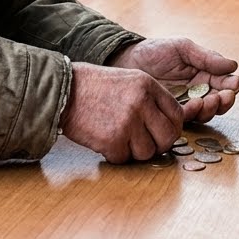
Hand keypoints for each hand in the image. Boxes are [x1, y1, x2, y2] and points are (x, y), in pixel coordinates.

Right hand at [60, 62, 183, 162]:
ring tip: (118, 139)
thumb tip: (168, 124)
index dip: (171, 128)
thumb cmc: (93, 86)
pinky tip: (104, 141)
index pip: (176, 114)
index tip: (161, 133)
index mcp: (147, 85)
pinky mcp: (112, 140)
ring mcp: (128, 122)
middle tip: (144, 144)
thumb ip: (150, 98)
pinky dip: (114, 155)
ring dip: (134, 151)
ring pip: (147, 152)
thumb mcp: (128, 80)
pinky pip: (124, 159)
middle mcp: (141, 102)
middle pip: (168, 137)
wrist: (62, 90)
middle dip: (158, 145)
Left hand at [110, 38, 238, 122]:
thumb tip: (233, 65)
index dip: (232, 85)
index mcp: (205, 74)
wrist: (128, 60)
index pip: (225, 82)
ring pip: (207, 112)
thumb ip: (206, 57)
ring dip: (212, 109)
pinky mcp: (172, 112)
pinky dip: (195, 113)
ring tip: (208, 101)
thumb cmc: (155, 51)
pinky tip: (194, 104)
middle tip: (223, 97)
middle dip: (225, 101)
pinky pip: (188, 117)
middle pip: (220, 101)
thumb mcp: (183, 48)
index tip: (234, 84)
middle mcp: (199, 91)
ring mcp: (186, 103)